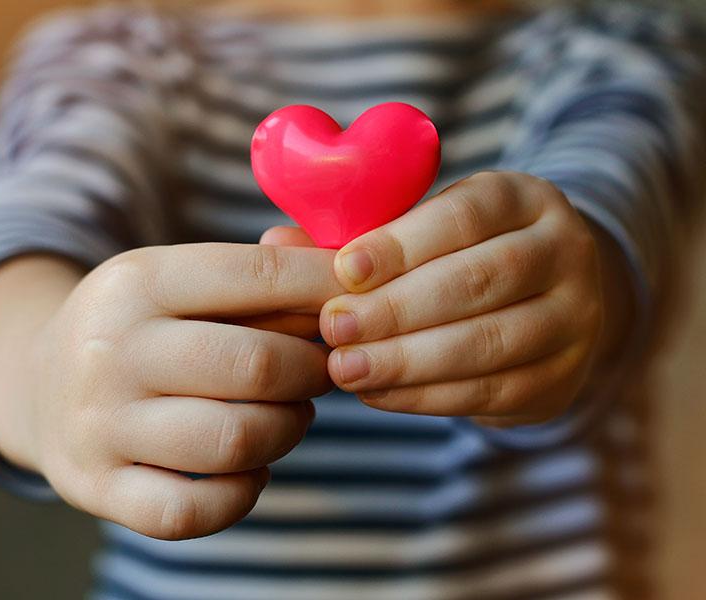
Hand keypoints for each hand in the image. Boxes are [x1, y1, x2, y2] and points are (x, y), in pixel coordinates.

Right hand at [0, 243, 341, 538]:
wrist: (37, 381)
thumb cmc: (139, 326)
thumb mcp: (179, 277)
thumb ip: (261, 268)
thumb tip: (340, 269)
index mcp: (139, 281)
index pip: (259, 276)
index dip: (326, 289)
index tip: (359, 302)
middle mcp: (111, 349)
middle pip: (257, 366)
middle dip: (313, 370)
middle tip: (322, 369)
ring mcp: (98, 425)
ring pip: (235, 440)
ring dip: (288, 429)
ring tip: (289, 414)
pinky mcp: (95, 487)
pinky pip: (193, 511)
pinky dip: (242, 494)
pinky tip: (249, 469)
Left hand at [308, 172, 628, 426]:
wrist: (546, 300)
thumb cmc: (461, 254)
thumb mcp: (422, 229)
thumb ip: (355, 234)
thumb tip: (275, 245)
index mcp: (523, 198)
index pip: (464, 215)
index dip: (401, 244)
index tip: (344, 271)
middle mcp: (563, 251)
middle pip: (478, 281)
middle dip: (397, 310)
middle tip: (335, 329)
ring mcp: (574, 319)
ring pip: (487, 343)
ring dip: (407, 360)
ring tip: (345, 369)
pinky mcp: (561, 378)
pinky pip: (489, 392)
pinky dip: (426, 395)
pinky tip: (377, 392)